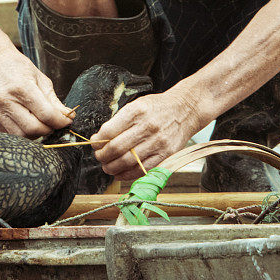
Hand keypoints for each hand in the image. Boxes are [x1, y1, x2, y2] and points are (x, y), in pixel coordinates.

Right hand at [0, 47, 71, 137]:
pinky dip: (21, 131)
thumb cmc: (17, 67)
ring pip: (21, 136)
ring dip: (35, 133)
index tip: (66, 121)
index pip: (46, 114)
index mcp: (22, 87)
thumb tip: (68, 116)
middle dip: (48, 130)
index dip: (60, 121)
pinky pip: (9, 134)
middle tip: (53, 124)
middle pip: (34, 129)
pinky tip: (24, 120)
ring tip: (39, 123)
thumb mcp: (40, 78)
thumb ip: (54, 100)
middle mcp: (5, 100)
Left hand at [89, 87, 203, 179]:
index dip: (98, 141)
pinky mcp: (166, 154)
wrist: (185, 109)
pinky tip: (120, 174)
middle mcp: (147, 127)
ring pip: (128, 161)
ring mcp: (158, 142)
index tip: (94, 143)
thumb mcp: (136, 105)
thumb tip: (100, 138)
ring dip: (112, 168)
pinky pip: (143, 169)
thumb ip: (119, 121)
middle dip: (103, 156)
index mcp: (137, 111)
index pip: (110, 131)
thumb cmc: (157, 107)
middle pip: (117, 148)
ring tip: (107, 167)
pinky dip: (128, 175)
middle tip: (98, 157)